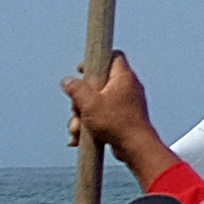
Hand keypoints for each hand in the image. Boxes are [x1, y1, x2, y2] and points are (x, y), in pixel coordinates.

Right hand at [62, 52, 173, 186]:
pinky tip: (80, 137)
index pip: (112, 56)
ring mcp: (126, 102)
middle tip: (77, 108)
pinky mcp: (123, 117)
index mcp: (123, 76)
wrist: (135, 147)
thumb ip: (76, 89)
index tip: (82, 70)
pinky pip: (102, 116)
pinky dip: (91, 125)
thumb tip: (68, 81)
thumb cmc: (117, 123)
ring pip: (96, 103)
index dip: (95, 60)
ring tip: (79, 128)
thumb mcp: (89, 103)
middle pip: (97, 83)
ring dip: (83, 116)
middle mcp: (127, 87)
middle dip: (81, 99)